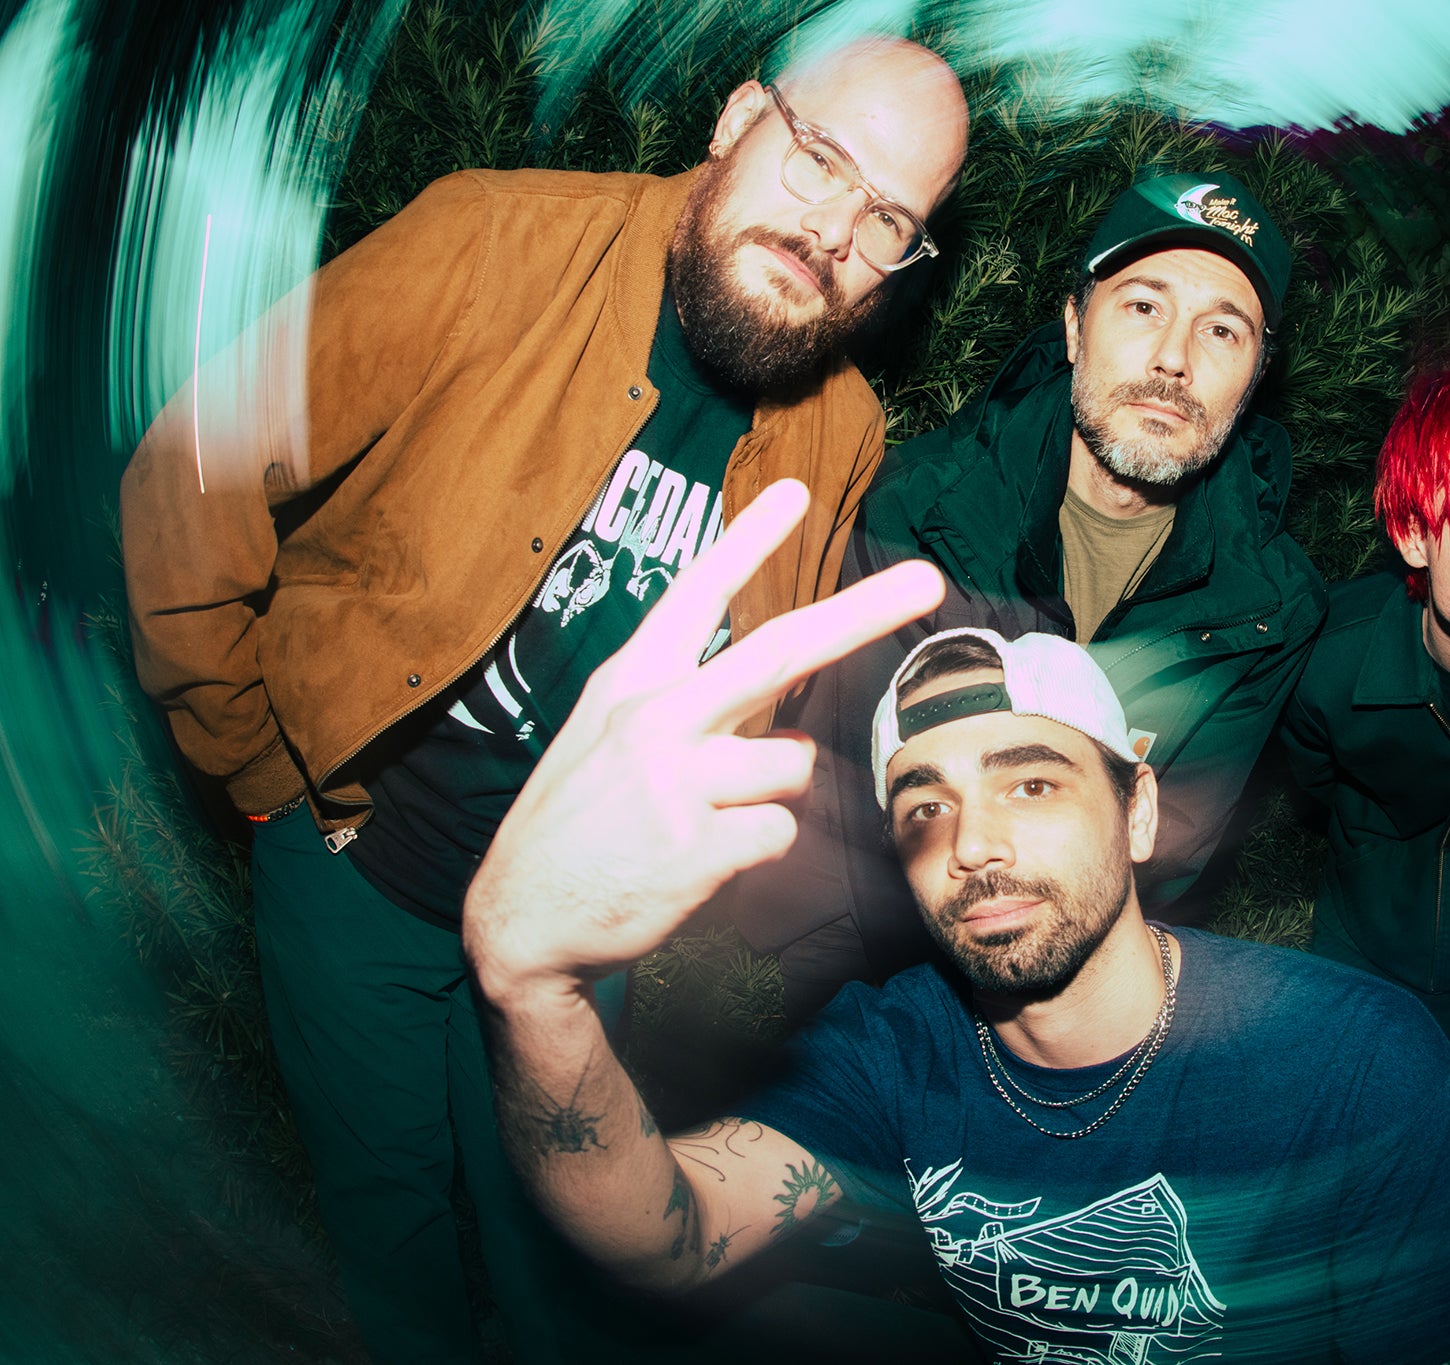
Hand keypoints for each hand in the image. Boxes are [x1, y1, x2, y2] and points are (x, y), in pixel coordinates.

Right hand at [463, 479, 942, 1002]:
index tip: (794, 489)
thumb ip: (686, 707)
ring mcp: (676, 781)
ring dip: (771, 796)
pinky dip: (758, 852)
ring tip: (706, 820)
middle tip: (929, 580)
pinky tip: (700, 863)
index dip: (746, 540)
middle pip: (780, 651)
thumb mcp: (607, 739)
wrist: (520, 922)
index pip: (694, 596)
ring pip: (793, 764)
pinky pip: (780, 834)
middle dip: (862, 612)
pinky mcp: (698, 846)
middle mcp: (654, 718)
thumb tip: (781, 710)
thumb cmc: (578, 825)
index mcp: (630, 683)